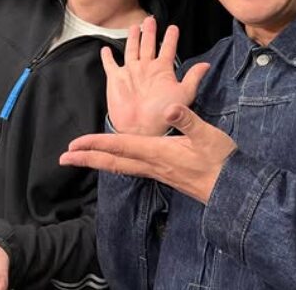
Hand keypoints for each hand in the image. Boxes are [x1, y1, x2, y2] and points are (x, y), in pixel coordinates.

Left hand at [60, 104, 237, 203]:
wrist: (230, 188)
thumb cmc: (220, 160)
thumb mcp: (207, 135)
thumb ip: (188, 120)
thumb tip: (170, 107)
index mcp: (159, 152)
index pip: (121, 146)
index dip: (97, 143)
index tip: (75, 144)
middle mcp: (153, 164)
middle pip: (113, 162)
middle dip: (87, 159)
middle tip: (64, 159)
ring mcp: (157, 172)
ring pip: (120, 167)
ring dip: (99, 162)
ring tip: (82, 159)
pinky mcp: (163, 174)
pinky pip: (131, 169)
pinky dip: (116, 164)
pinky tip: (116, 162)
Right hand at [101, 16, 209, 134]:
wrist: (142, 129)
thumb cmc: (164, 114)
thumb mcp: (184, 94)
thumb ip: (193, 78)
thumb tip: (207, 64)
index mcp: (162, 70)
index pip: (168, 49)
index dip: (171, 38)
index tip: (174, 27)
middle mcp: (146, 68)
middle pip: (149, 44)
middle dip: (150, 32)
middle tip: (150, 19)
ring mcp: (131, 72)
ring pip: (132, 50)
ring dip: (133, 38)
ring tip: (134, 26)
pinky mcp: (116, 79)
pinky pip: (111, 65)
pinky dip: (107, 57)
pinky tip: (105, 49)